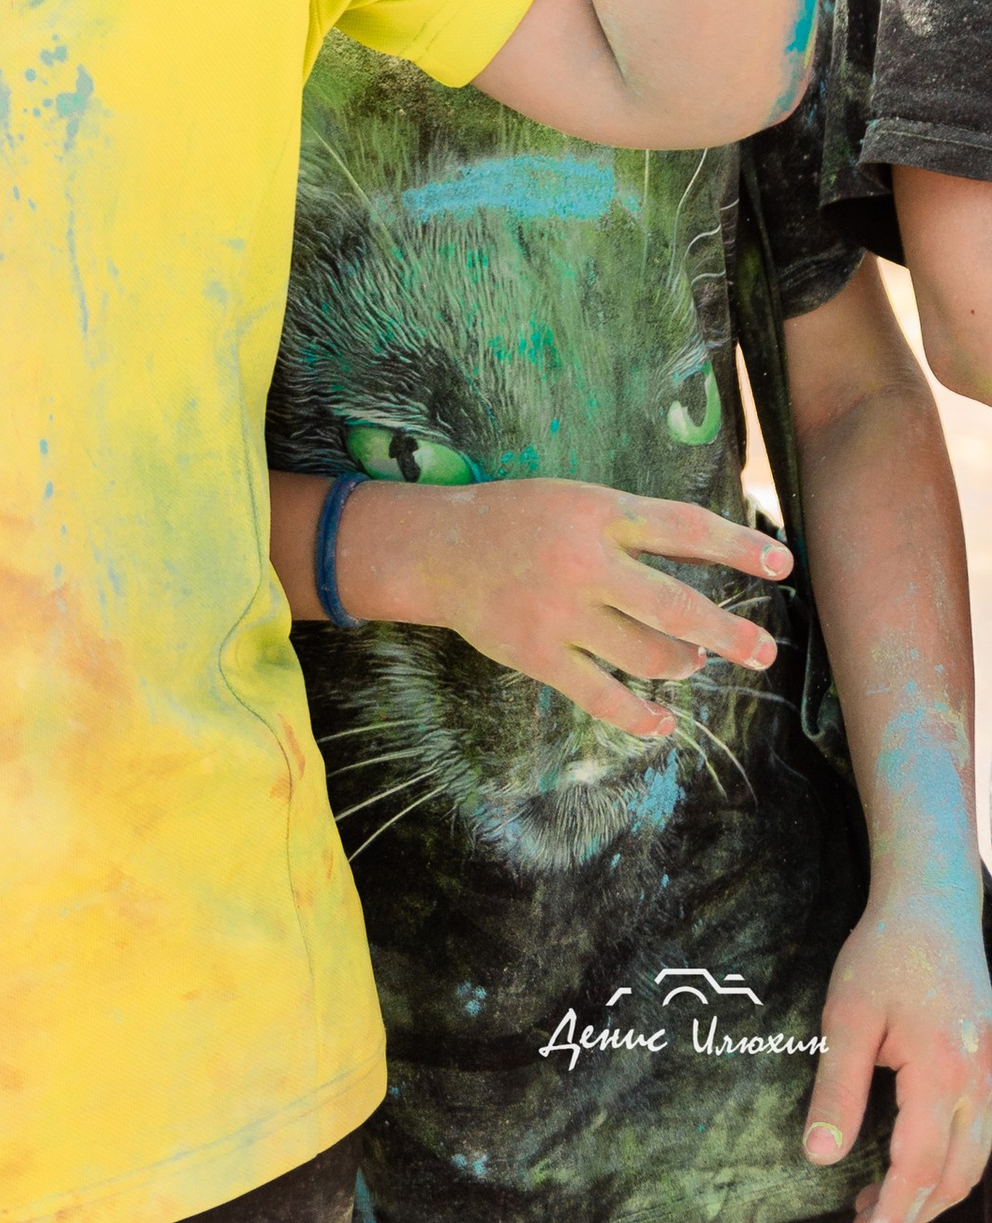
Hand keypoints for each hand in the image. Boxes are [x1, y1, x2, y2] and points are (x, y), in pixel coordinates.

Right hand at [340, 474, 791, 741]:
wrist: (441, 548)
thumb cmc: (521, 520)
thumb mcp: (577, 501)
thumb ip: (633, 529)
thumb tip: (703, 572)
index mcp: (599, 514)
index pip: (684, 528)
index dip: (738, 546)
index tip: (783, 564)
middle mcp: (586, 562)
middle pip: (677, 606)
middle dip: (730, 634)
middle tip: (764, 651)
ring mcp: (562, 612)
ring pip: (648, 655)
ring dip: (681, 663)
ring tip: (690, 661)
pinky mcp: (540, 655)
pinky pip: (604, 697)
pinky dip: (641, 717)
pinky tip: (662, 724)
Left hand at [808, 885, 991, 1221]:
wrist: (933, 906)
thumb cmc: (884, 953)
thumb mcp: (846, 1016)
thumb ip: (837, 1090)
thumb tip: (820, 1154)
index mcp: (942, 1075)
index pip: (918, 1167)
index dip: (893, 1210)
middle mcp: (979, 1086)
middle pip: (954, 1176)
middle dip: (914, 1209)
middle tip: (866, 1216)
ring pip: (975, 1161)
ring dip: (936, 1190)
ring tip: (886, 1198)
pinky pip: (984, 1136)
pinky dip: (955, 1162)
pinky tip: (921, 1159)